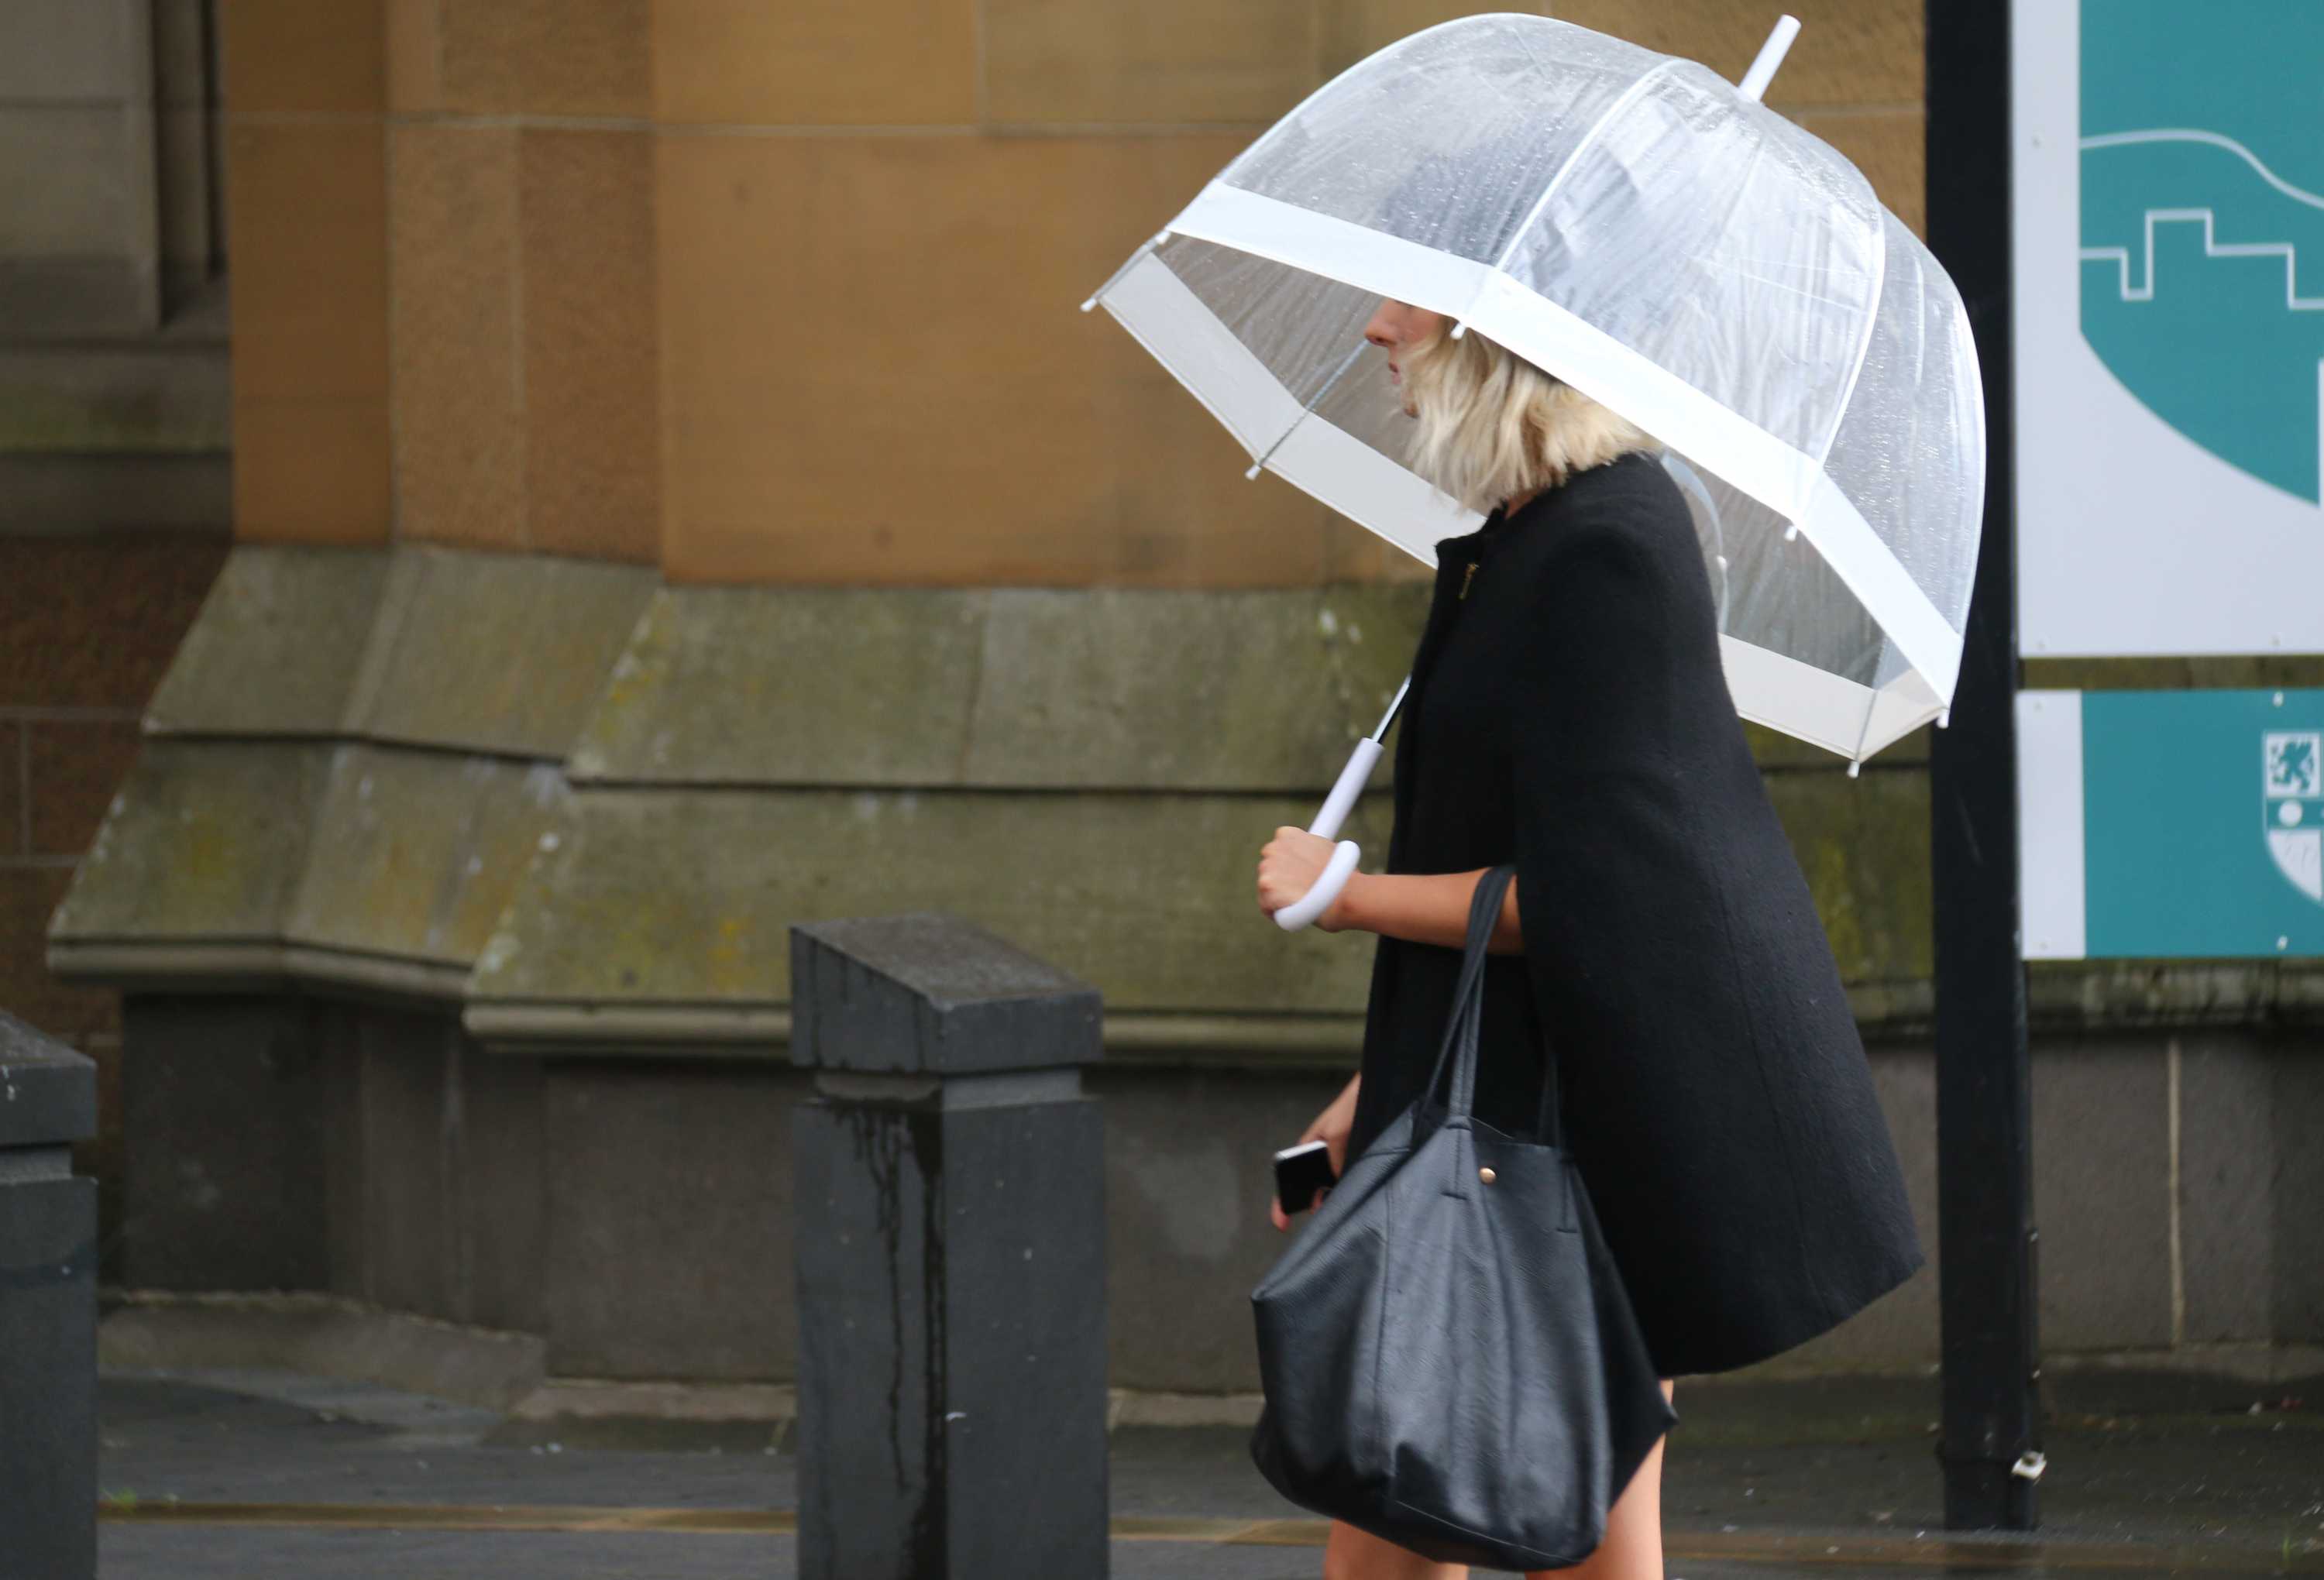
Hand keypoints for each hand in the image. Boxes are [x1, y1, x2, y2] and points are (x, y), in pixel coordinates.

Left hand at [1257, 826, 1357, 931]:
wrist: (1344, 892)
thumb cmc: (1344, 876)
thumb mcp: (1329, 852)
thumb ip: (1311, 852)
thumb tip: (1312, 860)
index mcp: (1287, 835)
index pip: (1278, 851)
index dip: (1289, 866)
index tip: (1298, 876)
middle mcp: (1273, 847)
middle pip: (1268, 869)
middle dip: (1281, 881)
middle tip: (1299, 892)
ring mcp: (1267, 867)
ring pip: (1266, 889)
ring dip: (1279, 898)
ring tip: (1301, 904)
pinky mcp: (1266, 887)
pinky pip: (1266, 906)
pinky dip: (1277, 913)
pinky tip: (1294, 915)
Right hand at [1271, 1072, 1359, 1231]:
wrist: (1380, 1089)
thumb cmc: (1352, 1104)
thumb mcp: (1336, 1132)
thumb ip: (1332, 1158)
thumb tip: (1330, 1187)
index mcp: (1310, 1146)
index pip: (1288, 1177)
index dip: (1283, 1201)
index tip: (1281, 1222)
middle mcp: (1323, 1154)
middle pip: (1310, 1186)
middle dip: (1310, 1204)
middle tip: (1322, 1222)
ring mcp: (1340, 1157)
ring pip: (1330, 1185)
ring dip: (1331, 1198)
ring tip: (1339, 1214)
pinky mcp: (1357, 1157)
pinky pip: (1349, 1179)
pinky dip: (1348, 1190)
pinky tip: (1357, 1198)